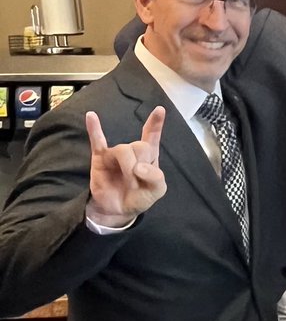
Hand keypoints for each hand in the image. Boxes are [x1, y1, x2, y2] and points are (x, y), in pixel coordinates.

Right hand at [85, 107, 167, 226]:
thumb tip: (139, 167)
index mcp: (149, 156)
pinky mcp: (100, 158)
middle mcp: (133, 151)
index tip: (160, 110)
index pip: (152, 136)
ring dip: (127, 167)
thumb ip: (156, 178)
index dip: (156, 123)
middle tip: (137, 181)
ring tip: (128, 181)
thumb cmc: (140, 197)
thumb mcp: (157, 190)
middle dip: (140, 165)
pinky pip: (96, 141)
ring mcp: (115, 154)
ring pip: (122, 150)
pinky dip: (94, 129)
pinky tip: (91, 116)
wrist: (118, 210)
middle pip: (139, 146)